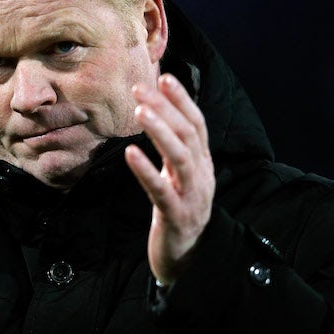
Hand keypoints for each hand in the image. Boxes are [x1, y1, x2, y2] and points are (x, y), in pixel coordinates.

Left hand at [125, 74, 214, 285]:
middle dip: (165, 109)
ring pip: (180, 159)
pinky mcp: (177, 217)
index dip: (182, 100)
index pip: (196, 124)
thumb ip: (174, 148)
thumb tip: (159, 113)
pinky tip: (130, 154)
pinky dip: (146, 171)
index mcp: (202, 163)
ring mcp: (192, 197)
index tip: (164, 77)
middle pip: (188, 136)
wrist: (185, 256)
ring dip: (161, 132)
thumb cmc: (177, 209)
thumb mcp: (179, 175)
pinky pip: (161, 192)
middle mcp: (202, 176)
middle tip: (141, 88)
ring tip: (140, 112)